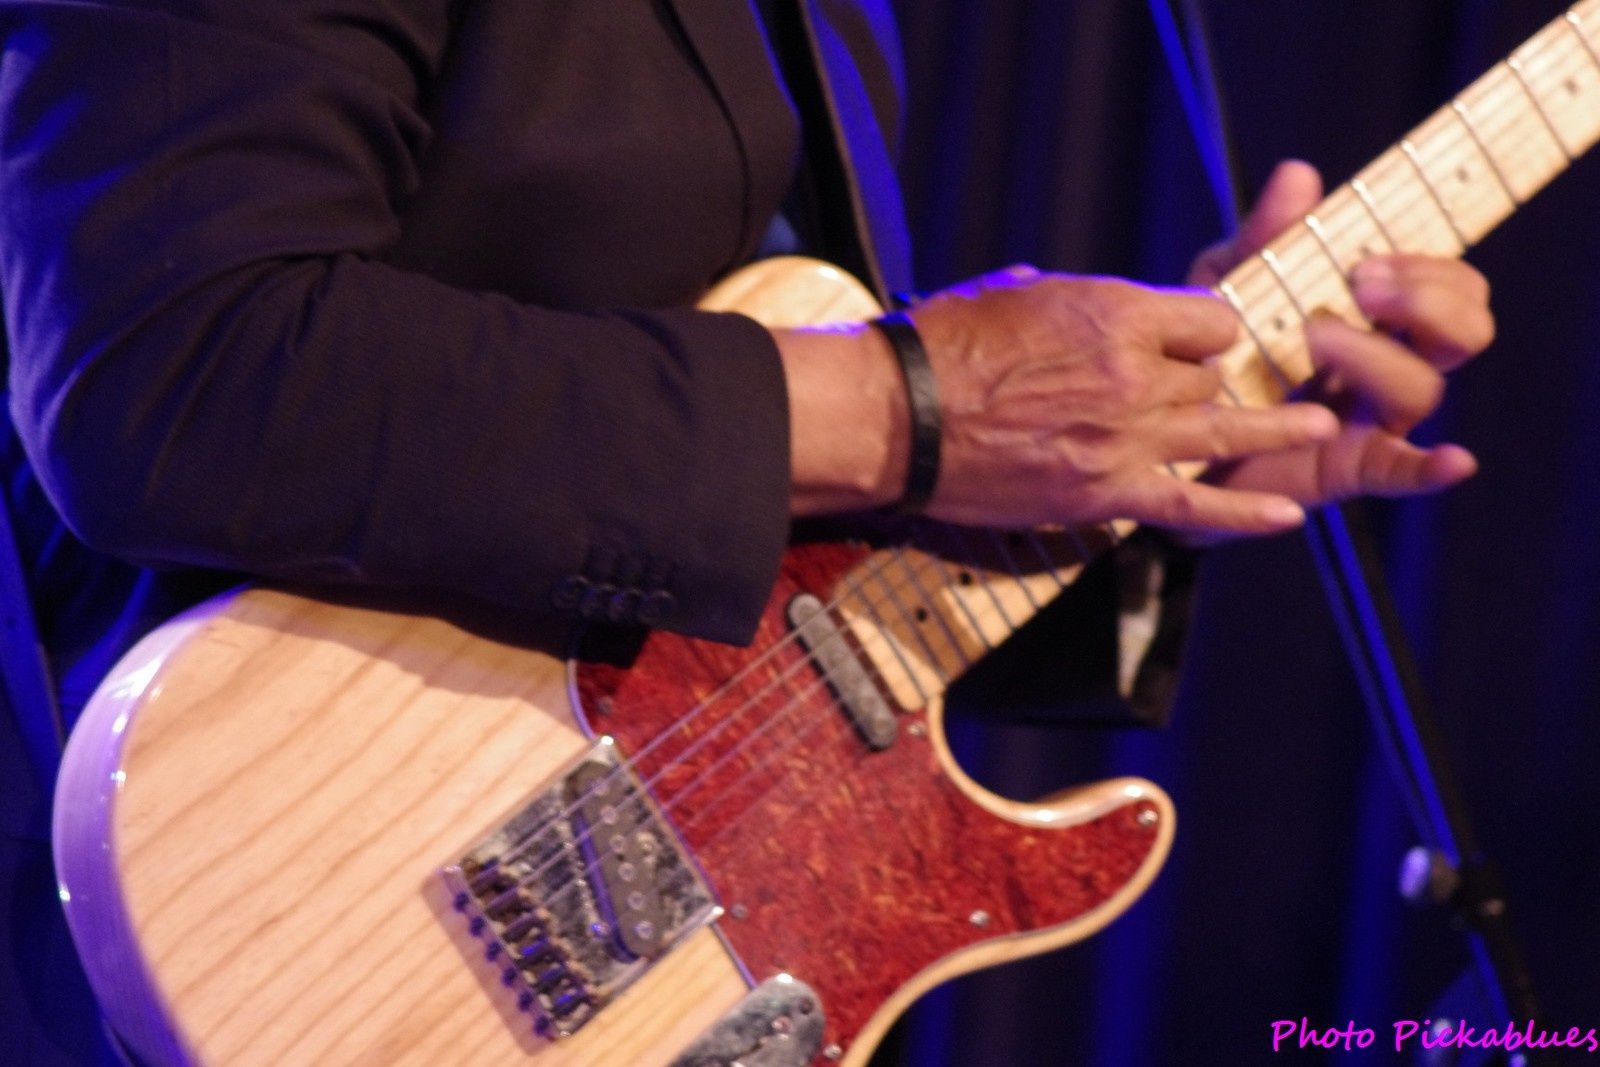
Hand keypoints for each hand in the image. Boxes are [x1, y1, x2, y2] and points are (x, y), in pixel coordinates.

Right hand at [780, 266, 1338, 535]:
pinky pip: (1192, 506)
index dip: (1207, 330)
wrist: (897, 417)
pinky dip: (1244, 512)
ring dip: (1272, 426)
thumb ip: (1078, 304)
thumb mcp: (1019, 293)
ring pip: (1221, 429)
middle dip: (1211, 381)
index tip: (1199, 339)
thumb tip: (1094, 312)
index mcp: (1113, 310)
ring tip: (1318, 422)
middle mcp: (1133, 372)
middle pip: (1211, 377)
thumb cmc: (943, 345)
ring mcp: (1123, 438)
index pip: (1208, 319)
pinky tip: (1288, 513)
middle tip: (1204, 389)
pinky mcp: (1103, 494)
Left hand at [1183, 160, 1491, 539]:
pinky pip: (1405, 472)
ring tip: (1314, 338)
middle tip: (1357, 285)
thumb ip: (1266, 234)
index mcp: (1377, 314)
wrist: (1166, 422)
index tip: (1370, 253)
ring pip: (1423, 387)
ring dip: (1378, 356)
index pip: (1449, 282)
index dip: (1432, 266)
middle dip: (1423, 300)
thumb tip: (1299, 174)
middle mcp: (1389, 362)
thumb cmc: (1211, 343)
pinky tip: (1451, 460)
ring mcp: (1374, 417)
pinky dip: (1433, 467)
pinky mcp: (1348, 466)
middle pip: (1461, 330)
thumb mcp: (1230, 280)